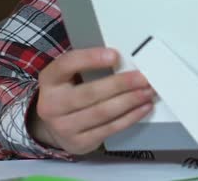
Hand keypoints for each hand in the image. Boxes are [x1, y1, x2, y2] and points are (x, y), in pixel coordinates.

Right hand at [28, 48, 153, 154]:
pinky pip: (109, 128)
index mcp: (50, 80)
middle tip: (142, 77)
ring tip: (147, 91)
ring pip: (102, 112)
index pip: (67, 65)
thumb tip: (125, 60)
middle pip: (90, 93)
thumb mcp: (69, 77)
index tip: (114, 55)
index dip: (91, 59)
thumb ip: (88, 66)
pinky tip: (142, 107)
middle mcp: (52, 104)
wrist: (54, 128)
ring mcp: (64, 126)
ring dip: (130, 101)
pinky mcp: (79, 143)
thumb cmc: (69, 94)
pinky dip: (130, 117)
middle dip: (121, 84)